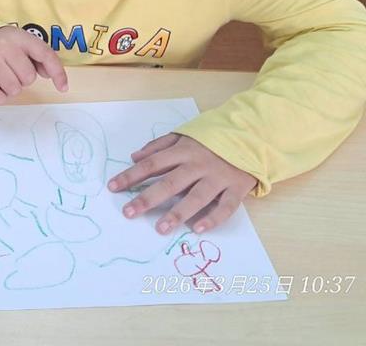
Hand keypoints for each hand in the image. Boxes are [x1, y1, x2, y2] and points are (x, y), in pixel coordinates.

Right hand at [0, 25, 68, 103]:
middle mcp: (5, 46)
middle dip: (24, 79)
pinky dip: (0, 95)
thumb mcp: (22, 43)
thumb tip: (51, 75)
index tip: (63, 88)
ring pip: (14, 89)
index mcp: (20, 37)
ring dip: (11, 88)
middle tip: (13, 70)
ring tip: (3, 76)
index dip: (58, 73)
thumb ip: (40, 57)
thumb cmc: (4, 46)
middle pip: (28, 78)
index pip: (45, 55)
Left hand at [108, 134, 256, 234]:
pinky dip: (212, 219)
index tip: (113, 187)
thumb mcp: (184, 135)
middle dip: (147, 198)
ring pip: (196, 197)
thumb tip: (134, 157)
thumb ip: (158, 146)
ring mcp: (218, 177)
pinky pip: (225, 206)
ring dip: (177, 213)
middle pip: (170, 183)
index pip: (152, 164)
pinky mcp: (236, 188)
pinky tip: (197, 230)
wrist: (252, 136)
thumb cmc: (212, 139)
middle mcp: (198, 165)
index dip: (131, 175)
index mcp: (183, 150)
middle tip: (129, 212)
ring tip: (160, 228)